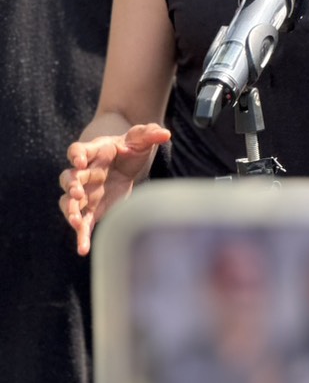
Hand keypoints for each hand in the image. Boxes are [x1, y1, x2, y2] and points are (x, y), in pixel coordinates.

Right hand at [59, 123, 170, 254]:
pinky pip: (82, 223)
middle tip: (79, 193)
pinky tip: (83, 249)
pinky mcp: (90, 209)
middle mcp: (83, 173)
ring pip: (68, 202)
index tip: (79, 161)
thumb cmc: (129, 148)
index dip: (76, 155)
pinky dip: (81, 236)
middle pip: (68, 178)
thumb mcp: (140, 138)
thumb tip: (165, 134)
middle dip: (71, 185)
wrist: (126, 163)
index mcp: (92, 152)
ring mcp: (84, 193)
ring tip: (76, 222)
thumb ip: (149, 133)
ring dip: (70, 211)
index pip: (77, 150)